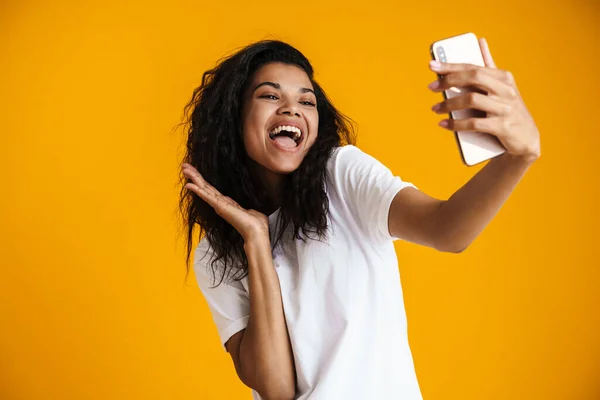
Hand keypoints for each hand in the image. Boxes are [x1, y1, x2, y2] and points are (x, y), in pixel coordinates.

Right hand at [182, 163, 269, 241]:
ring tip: (184, 169)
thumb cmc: (256, 224)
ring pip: (203, 189)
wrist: (256, 232)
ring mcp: (219, 205)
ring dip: (194, 178)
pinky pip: (206, 196)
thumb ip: (248, 210)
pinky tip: (189, 184)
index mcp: (226, 204)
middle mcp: (220, 204)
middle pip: (205, 187)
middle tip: (184, 166)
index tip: (196, 173)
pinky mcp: (220, 206)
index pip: (212, 190)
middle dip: (195, 176)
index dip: (203, 181)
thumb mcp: (251, 212)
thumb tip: (251, 211)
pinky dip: (197, 190)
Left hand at [427, 37, 540, 162]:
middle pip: (474, 77)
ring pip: (472, 100)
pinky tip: (444, 124)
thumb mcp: (502, 86)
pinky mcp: (503, 127)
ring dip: (449, 104)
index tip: (432, 65)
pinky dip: (456, 124)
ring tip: (435, 108)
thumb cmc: (508, 110)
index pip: (473, 67)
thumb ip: (489, 66)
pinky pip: (474, 123)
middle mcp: (506, 90)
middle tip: (431, 88)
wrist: (526, 140)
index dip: (451, 66)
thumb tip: (480, 41)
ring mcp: (506, 108)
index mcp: (504, 77)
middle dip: (449, 81)